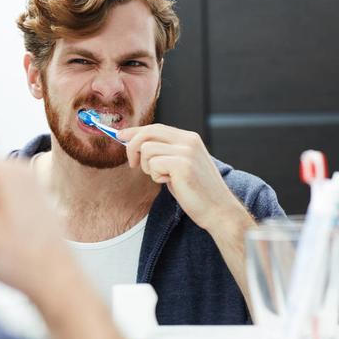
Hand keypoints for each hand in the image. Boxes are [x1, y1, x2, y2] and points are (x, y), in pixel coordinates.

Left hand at [118, 124, 247, 232]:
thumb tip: (136, 144)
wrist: (218, 210)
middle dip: (132, 147)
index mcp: (189, 138)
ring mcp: (186, 151)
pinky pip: (153, 164)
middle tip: (133, 164)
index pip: (155, 127)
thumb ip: (164, 153)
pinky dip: (156, 176)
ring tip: (164, 178)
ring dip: (148, 168)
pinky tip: (170, 183)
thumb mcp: (180, 165)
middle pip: (147, 133)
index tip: (120, 136)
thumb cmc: (196, 191)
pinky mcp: (182, 164)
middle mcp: (188, 140)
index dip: (135, 131)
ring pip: (147, 150)